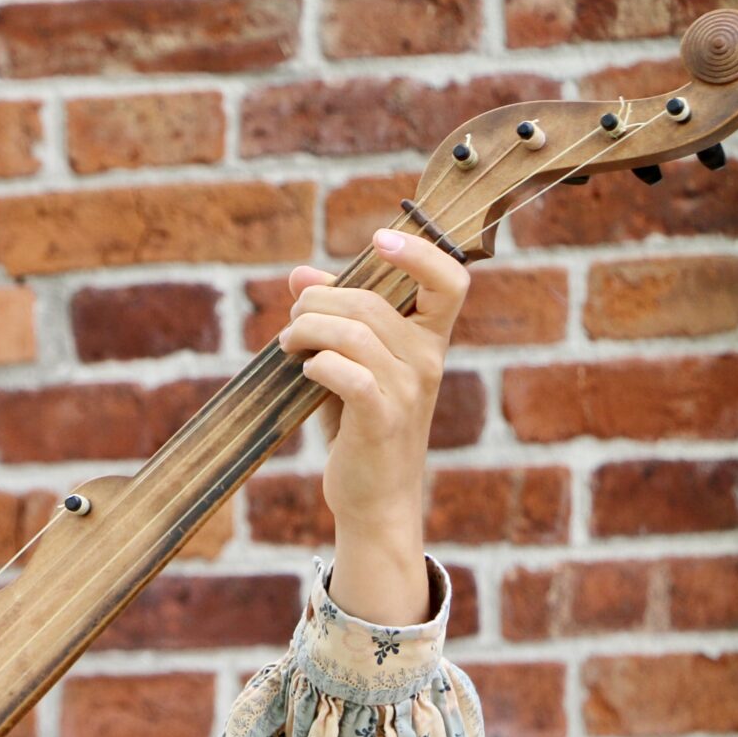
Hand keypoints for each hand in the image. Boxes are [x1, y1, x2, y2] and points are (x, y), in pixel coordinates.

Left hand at [279, 225, 471, 626]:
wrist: (374, 498)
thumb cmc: (360, 426)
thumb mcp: (349, 366)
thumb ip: (331, 319)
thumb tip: (300, 274)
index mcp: (430, 340)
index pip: (450, 280)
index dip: (420, 251)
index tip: (379, 238)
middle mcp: (427, 359)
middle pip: (369, 301)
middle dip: (317, 303)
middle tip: (292, 322)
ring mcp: (408, 389)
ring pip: (352, 332)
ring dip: (307, 330)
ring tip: (287, 344)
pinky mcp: (381, 418)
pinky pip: (345, 372)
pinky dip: (316, 365)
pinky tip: (304, 373)